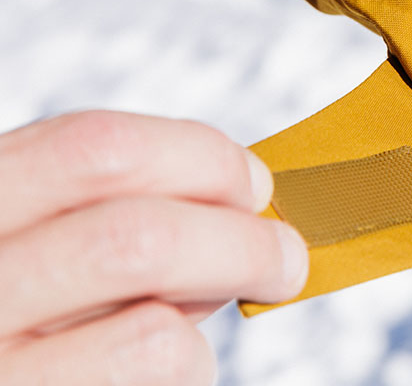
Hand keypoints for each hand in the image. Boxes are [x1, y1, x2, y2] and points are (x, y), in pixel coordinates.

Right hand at [0, 111, 308, 384]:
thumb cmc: (24, 310)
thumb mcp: (39, 238)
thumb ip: (109, 214)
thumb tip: (243, 211)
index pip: (92, 148)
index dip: (197, 155)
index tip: (253, 182)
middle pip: (138, 234)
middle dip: (239, 239)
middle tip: (286, 259)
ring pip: (154, 319)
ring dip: (218, 307)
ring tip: (215, 317)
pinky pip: (152, 370)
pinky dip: (189, 366)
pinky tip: (171, 365)